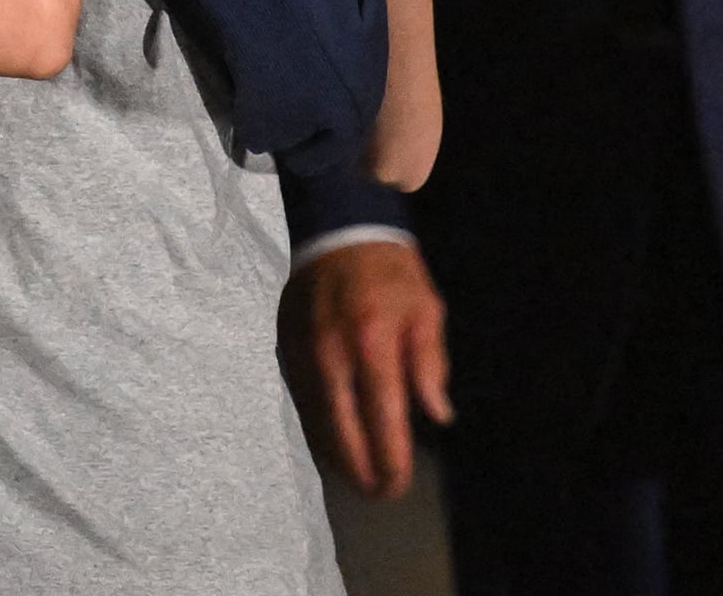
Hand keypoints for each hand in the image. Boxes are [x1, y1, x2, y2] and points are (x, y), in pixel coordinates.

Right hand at [280, 239, 452, 498]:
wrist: (337, 228)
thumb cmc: (391, 272)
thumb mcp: (426, 309)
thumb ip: (430, 364)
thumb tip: (436, 414)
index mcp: (373, 344)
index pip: (383, 419)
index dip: (390, 460)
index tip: (397, 485)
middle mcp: (333, 355)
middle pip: (342, 433)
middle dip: (360, 471)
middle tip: (378, 493)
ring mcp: (303, 354)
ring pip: (316, 422)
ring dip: (337, 456)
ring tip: (358, 478)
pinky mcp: (286, 350)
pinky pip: (302, 402)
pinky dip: (318, 429)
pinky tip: (334, 443)